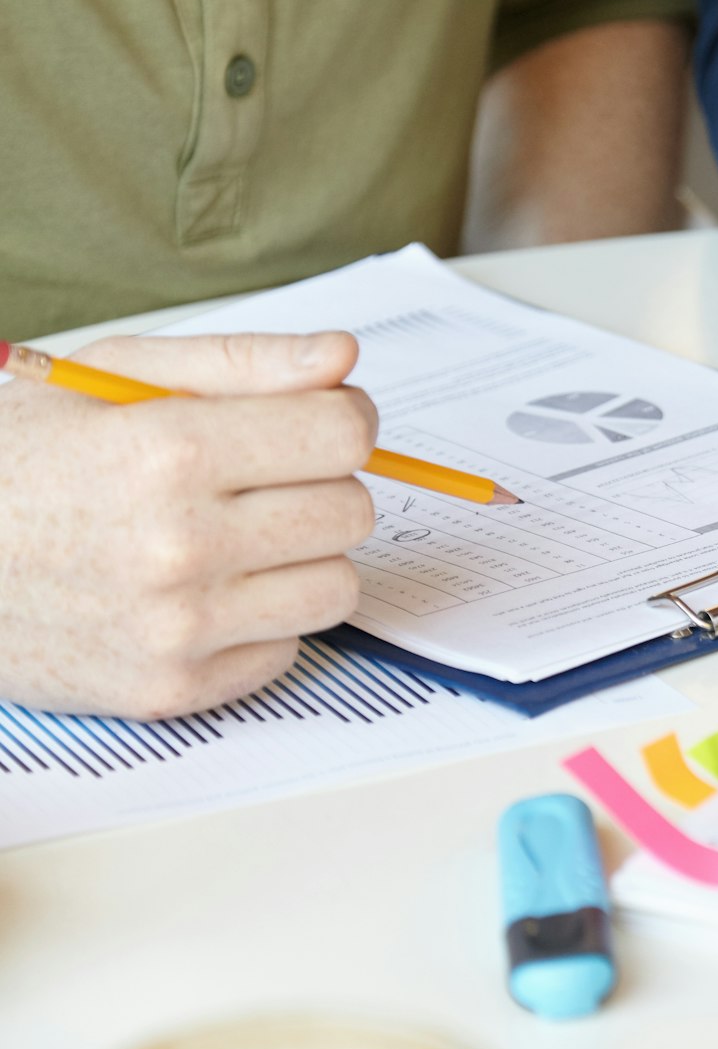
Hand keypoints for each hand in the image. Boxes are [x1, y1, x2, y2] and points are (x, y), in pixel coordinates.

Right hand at [0, 333, 378, 717]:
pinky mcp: (170, 690)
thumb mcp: (112, 376)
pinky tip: (199, 592)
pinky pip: (287, 650)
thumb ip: (240, 362)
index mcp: (168, 451)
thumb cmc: (16, 460)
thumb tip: (343, 358)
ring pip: (337, 588)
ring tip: (234, 538)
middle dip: (321, 487)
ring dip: (302, 560)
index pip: (344, 432)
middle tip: (258, 483)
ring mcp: (175, 627)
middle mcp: (178, 544)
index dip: (341, 419)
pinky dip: (260, 621)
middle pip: (352, 512)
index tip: (313, 422)